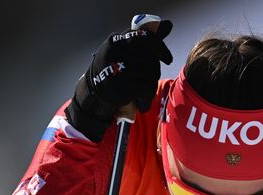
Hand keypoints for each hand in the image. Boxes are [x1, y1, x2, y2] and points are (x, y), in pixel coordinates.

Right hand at [66, 17, 172, 141]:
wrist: (93, 92)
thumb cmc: (114, 68)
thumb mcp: (126, 50)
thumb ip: (146, 39)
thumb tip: (168, 24)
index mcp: (116, 40)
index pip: (146, 37)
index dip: (161, 48)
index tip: (167, 59)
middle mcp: (115, 51)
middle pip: (151, 58)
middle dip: (155, 70)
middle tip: (149, 80)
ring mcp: (117, 68)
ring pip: (151, 74)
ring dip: (151, 85)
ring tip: (143, 91)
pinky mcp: (120, 85)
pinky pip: (147, 88)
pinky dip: (148, 97)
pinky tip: (142, 101)